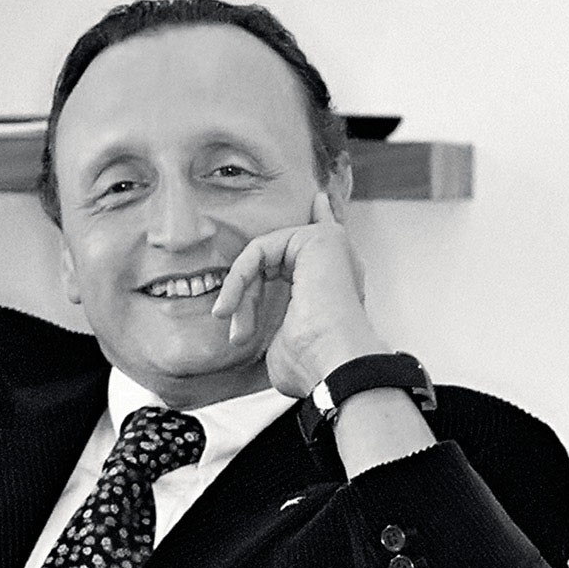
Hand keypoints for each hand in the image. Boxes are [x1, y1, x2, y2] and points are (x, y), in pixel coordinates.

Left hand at [211, 191, 385, 398]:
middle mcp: (337, 264)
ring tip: (231, 323)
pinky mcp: (319, 238)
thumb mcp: (281, 346)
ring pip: (264, 255)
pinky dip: (239, 276)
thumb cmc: (311, 365)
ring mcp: (331, 248)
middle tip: (238, 337)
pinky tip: (231, 303)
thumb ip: (271, 327)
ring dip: (240, 290)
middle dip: (246, 292)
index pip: (318, 248)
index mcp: (335, 287)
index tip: (318, 202)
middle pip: (276, 257)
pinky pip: (259, 249)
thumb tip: (248, 336)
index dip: (319, 218)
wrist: (333, 364)